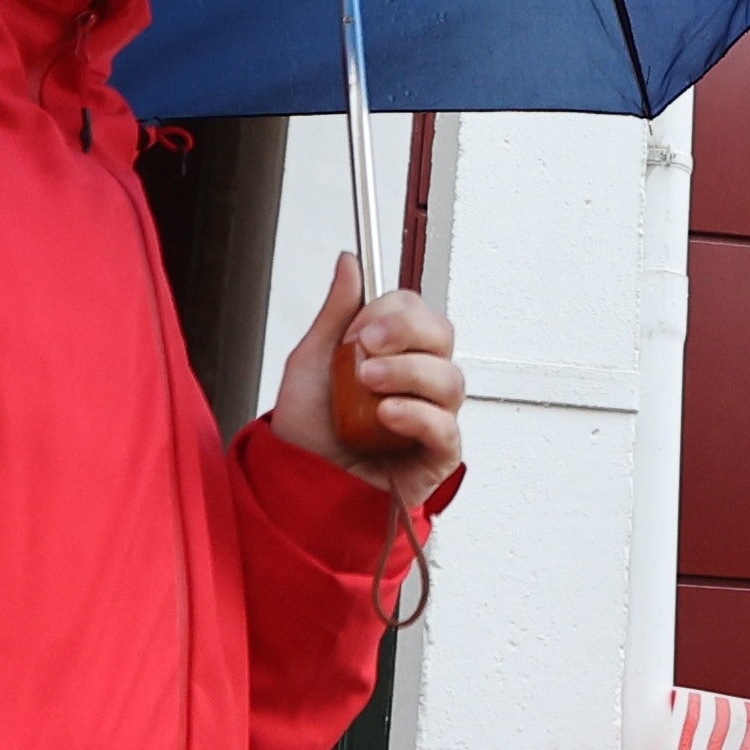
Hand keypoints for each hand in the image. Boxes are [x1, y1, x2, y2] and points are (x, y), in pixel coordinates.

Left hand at [267, 258, 461, 506]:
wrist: (300, 486)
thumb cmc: (309, 433)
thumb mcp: (309, 362)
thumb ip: (334, 313)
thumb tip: (349, 263)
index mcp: (394, 353)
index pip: (417, 311)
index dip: (393, 311)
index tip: (359, 326)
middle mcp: (418, 380)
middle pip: (442, 336)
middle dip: (406, 332)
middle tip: (367, 345)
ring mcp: (431, 416)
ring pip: (449, 379)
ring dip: (407, 372)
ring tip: (368, 383)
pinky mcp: (436, 455)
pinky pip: (446, 428)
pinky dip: (418, 415)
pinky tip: (387, 414)